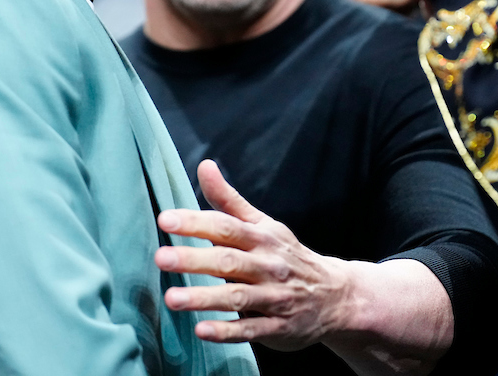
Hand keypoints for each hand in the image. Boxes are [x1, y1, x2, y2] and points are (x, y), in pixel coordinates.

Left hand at [155, 160, 353, 349]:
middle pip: (228, 260)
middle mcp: (267, 265)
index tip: (166, 219)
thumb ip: (228, 199)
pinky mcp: (277, 327)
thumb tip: (204, 165)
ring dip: (204, 298)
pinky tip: (202, 330)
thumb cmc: (286, 256)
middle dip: (194, 259)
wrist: (336, 294)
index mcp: (261, 237)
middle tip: (161, 258)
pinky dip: (227, 331)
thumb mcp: (263, 224)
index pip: (226, 226)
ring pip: (237, 296)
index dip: (196, 222)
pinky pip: (250, 329)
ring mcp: (274, 297)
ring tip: (172, 299)